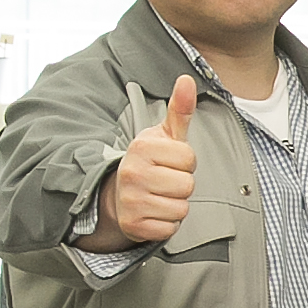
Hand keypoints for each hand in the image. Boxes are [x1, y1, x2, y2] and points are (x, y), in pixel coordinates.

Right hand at [95, 75, 197, 247]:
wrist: (118, 194)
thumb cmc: (150, 162)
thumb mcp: (164, 135)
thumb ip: (179, 109)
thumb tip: (188, 79)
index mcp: (142, 147)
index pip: (189, 160)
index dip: (185, 163)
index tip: (169, 162)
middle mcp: (132, 172)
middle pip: (187, 185)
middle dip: (181, 185)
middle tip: (164, 181)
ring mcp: (131, 200)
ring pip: (181, 208)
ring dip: (175, 205)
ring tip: (159, 196)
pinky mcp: (133, 226)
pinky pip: (170, 228)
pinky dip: (167, 223)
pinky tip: (154, 212)